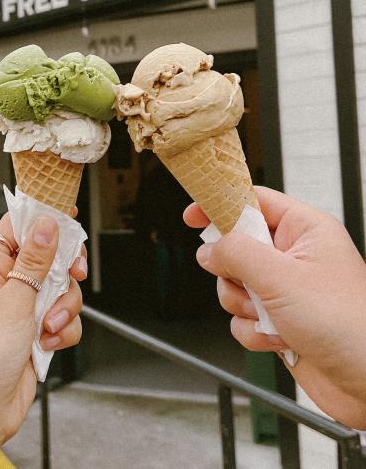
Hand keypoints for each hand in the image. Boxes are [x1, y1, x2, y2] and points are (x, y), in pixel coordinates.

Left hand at [0, 213, 85, 467]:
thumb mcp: (12, 301)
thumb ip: (34, 261)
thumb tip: (46, 224)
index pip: (16, 228)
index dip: (41, 217)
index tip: (67, 213)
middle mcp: (7, 285)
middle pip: (48, 257)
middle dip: (64, 270)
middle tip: (73, 273)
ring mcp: (23, 309)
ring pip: (61, 290)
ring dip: (63, 308)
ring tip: (48, 325)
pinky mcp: (37, 331)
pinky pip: (64, 318)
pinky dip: (62, 330)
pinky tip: (48, 342)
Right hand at [184, 186, 365, 427]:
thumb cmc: (348, 325)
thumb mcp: (281, 278)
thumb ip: (236, 254)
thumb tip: (208, 249)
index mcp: (304, 230)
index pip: (253, 201)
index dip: (221, 205)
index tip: (193, 216)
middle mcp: (294, 256)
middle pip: (236, 247)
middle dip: (234, 273)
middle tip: (251, 283)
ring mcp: (286, 289)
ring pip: (235, 285)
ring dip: (244, 306)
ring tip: (272, 317)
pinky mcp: (279, 319)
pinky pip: (242, 317)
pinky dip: (253, 331)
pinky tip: (278, 339)